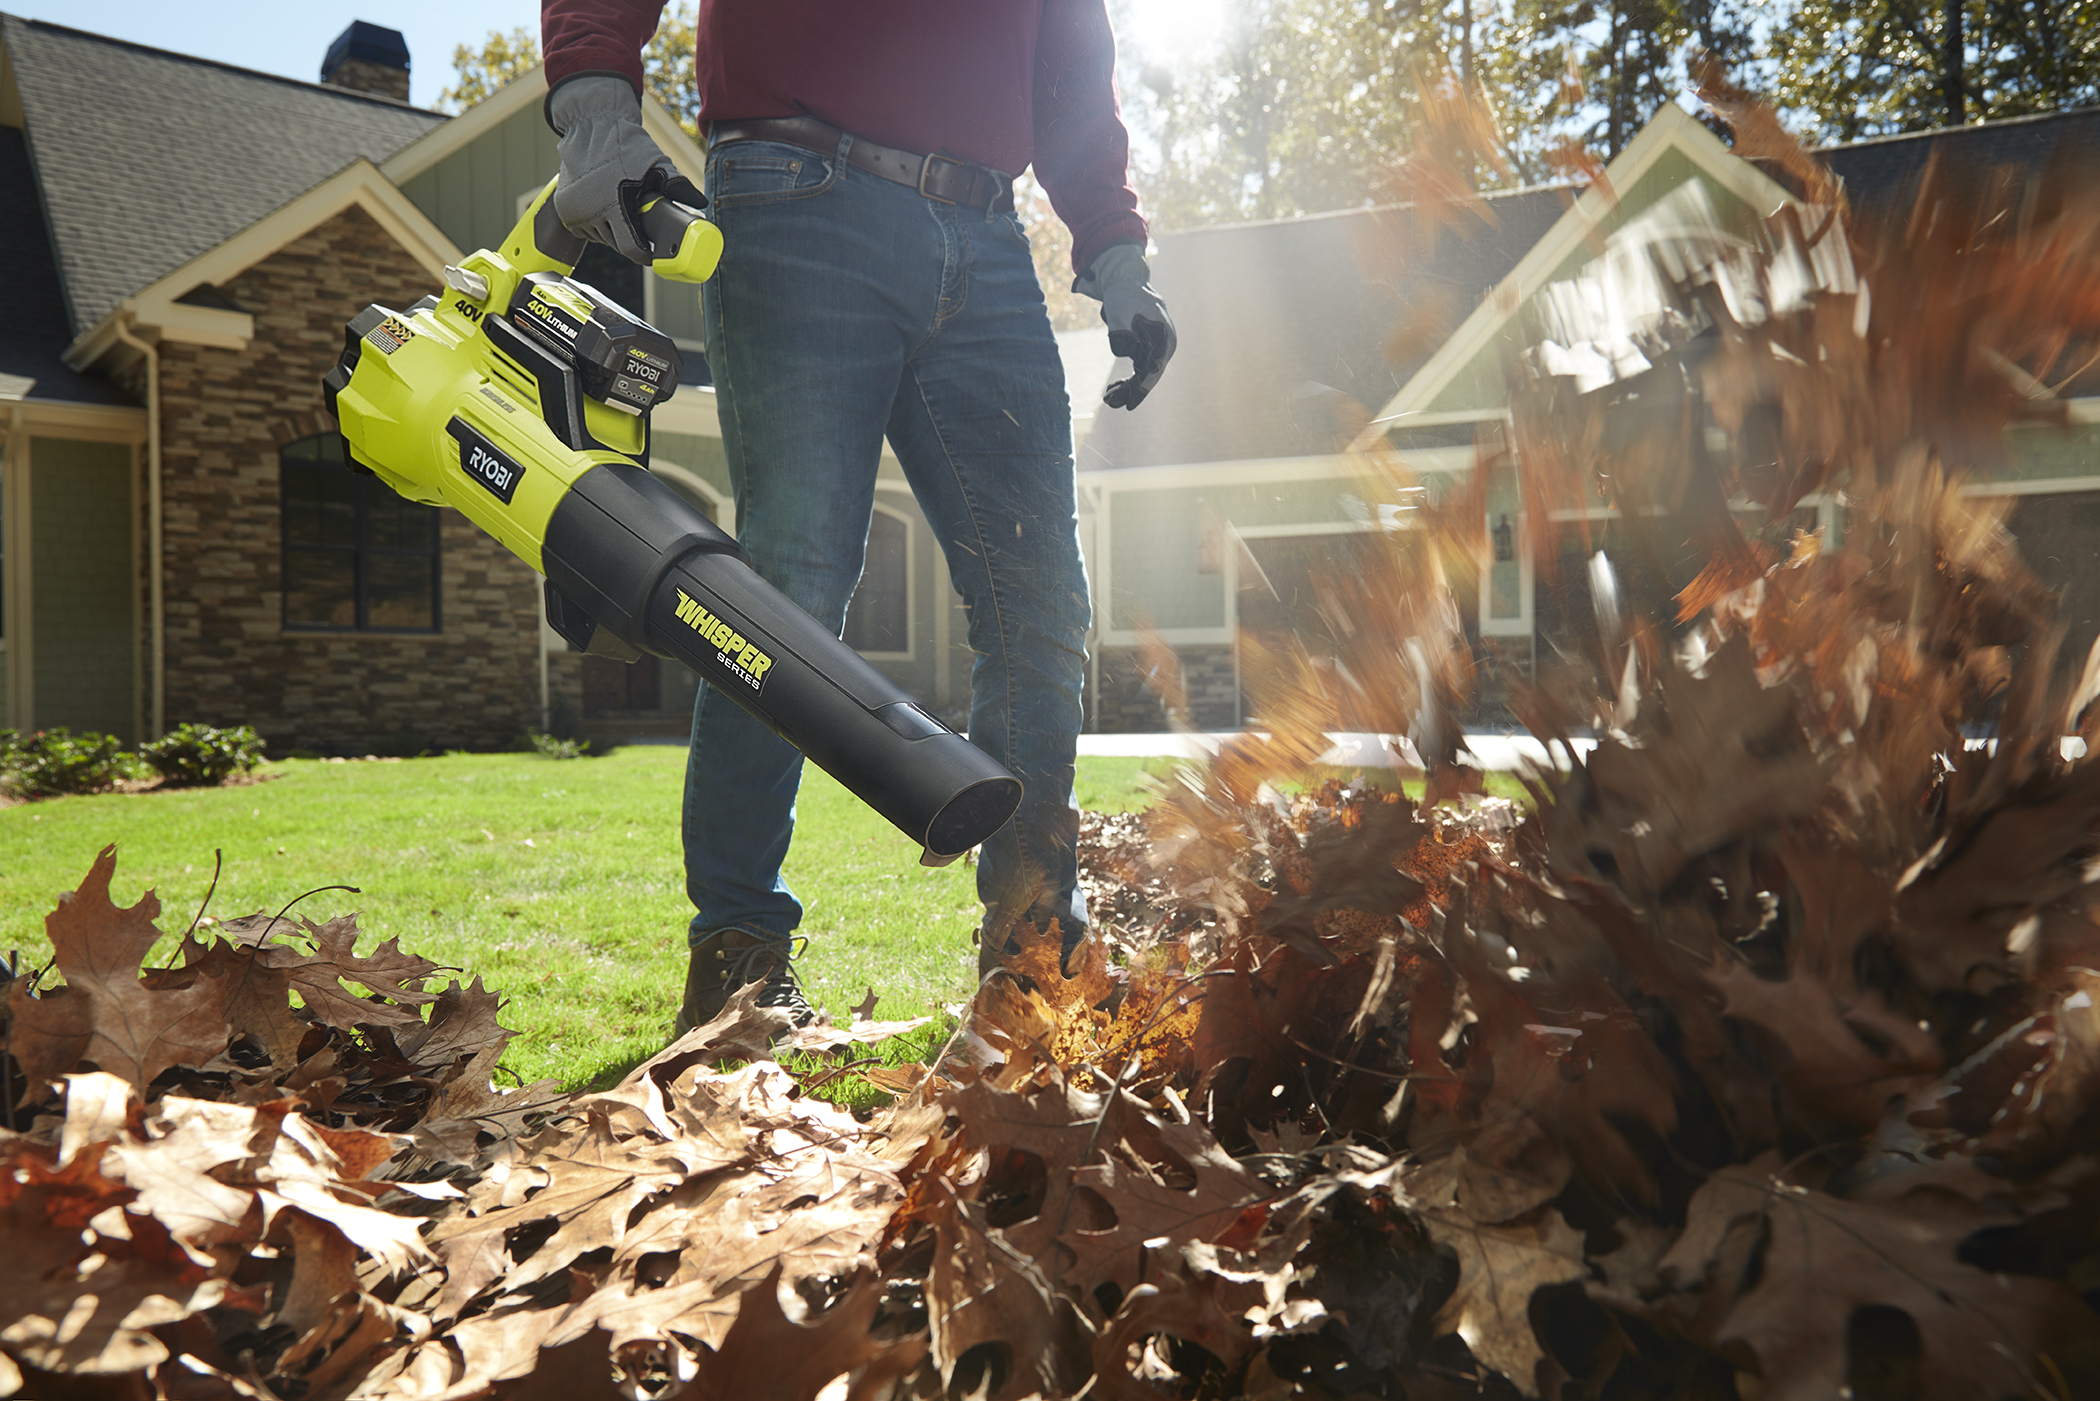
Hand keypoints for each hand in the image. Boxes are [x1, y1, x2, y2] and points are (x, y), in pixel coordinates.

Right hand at [548, 75, 697, 263]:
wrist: (590, 123)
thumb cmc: (625, 143)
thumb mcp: (656, 162)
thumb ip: (677, 184)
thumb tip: (700, 202)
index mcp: (613, 204)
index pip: (630, 248)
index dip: (645, 255)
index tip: (654, 254)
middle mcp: (589, 211)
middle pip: (616, 244)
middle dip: (632, 239)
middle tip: (643, 225)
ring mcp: (574, 211)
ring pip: (600, 237)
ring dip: (613, 232)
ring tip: (624, 211)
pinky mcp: (563, 207)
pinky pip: (585, 228)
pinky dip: (597, 224)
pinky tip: (606, 208)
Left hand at [1074, 244, 1175, 409]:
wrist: (1126, 281)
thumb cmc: (1123, 294)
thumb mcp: (1119, 309)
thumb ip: (1121, 330)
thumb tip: (1127, 351)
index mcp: (1164, 337)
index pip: (1154, 368)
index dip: (1142, 388)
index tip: (1129, 403)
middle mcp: (1165, 344)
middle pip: (1150, 374)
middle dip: (1131, 391)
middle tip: (1110, 402)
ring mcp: (1158, 346)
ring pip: (1145, 373)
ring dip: (1128, 387)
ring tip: (1108, 398)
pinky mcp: (1149, 347)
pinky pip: (1141, 368)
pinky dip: (1128, 378)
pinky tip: (1113, 388)